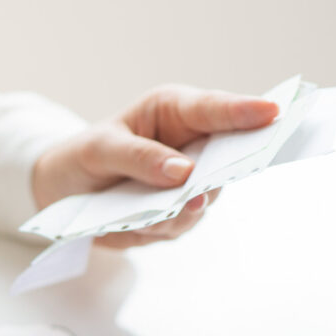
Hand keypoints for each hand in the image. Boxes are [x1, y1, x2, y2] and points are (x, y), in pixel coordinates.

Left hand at [32, 85, 278, 247]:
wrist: (62, 191)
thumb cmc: (84, 156)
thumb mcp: (99, 150)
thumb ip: (139, 157)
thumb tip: (183, 172)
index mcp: (174, 113)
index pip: (214, 109)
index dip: (245, 111)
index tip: (273, 111)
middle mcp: (190, 147)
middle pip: (227, 157)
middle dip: (227, 168)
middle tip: (218, 178)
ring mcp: (187, 184)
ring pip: (204, 199)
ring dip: (185, 207)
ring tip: (168, 209)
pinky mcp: (175, 216)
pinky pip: (180, 224)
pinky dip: (163, 226)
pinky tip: (147, 223)